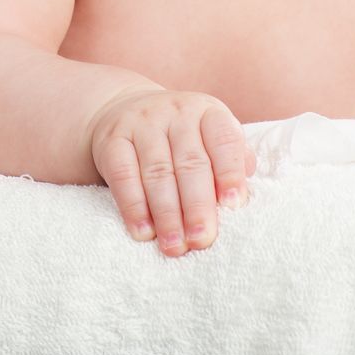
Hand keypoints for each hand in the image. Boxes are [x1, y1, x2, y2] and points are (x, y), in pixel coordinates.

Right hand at [88, 88, 256, 257]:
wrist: (126, 109)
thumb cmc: (181, 137)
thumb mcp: (209, 137)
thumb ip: (231, 161)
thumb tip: (241, 196)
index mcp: (207, 112)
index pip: (224, 140)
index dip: (230, 173)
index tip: (233, 206)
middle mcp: (176, 113)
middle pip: (190, 162)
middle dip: (197, 206)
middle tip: (202, 240)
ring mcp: (142, 124)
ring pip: (157, 172)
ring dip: (167, 214)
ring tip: (175, 245)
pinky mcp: (112, 140)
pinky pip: (122, 175)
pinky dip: (134, 206)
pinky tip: (143, 231)